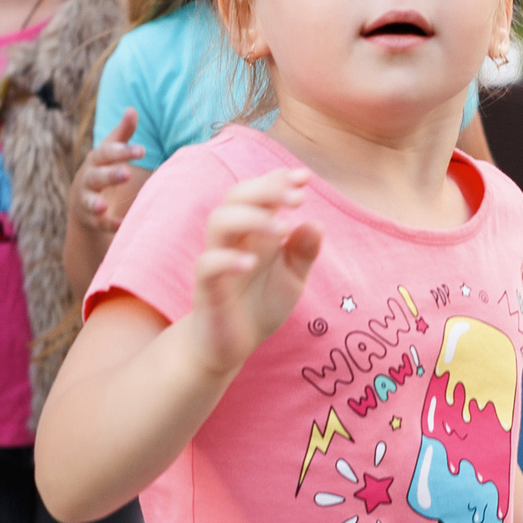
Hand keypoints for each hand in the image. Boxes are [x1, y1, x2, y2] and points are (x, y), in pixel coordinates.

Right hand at [72, 109, 146, 237]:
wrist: (82, 203)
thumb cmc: (102, 170)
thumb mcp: (110, 152)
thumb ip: (122, 133)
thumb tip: (132, 109)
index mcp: (96, 161)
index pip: (106, 154)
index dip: (122, 151)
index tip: (142, 150)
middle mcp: (88, 180)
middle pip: (96, 176)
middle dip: (110, 175)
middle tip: (126, 173)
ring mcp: (87, 200)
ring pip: (90, 201)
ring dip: (96, 203)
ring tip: (104, 206)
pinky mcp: (91, 220)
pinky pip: (99, 224)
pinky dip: (109, 225)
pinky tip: (121, 226)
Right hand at [188, 168, 320, 377]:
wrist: (231, 345)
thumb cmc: (260, 305)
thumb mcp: (293, 279)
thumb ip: (304, 252)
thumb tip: (316, 223)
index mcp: (255, 231)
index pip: (259, 192)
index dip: (278, 179)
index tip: (304, 176)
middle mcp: (234, 239)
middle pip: (235, 196)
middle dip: (266, 189)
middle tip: (298, 198)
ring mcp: (217, 260)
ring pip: (219, 221)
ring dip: (251, 218)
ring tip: (282, 228)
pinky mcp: (206, 288)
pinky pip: (207, 265)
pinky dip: (228, 260)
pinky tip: (251, 263)